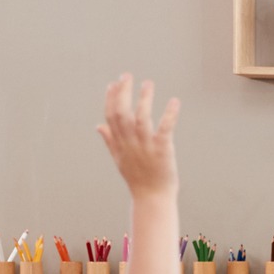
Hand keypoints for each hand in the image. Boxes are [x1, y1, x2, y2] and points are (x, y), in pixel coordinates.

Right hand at [95, 74, 179, 196]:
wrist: (152, 198)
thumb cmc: (137, 179)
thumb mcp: (119, 159)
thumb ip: (110, 140)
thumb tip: (98, 126)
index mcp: (119, 144)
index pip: (110, 117)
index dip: (110, 99)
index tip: (112, 84)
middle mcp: (130, 143)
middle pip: (122, 113)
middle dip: (123, 93)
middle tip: (127, 75)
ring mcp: (145, 146)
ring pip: (141, 118)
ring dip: (144, 99)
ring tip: (147, 83)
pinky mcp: (162, 150)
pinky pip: (165, 129)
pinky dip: (169, 114)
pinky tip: (175, 101)